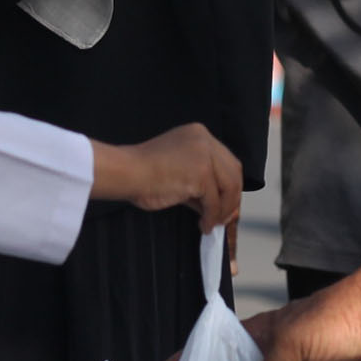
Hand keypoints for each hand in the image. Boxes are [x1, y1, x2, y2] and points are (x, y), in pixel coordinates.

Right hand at [90, 123, 241, 231]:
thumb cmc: (142, 173)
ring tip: (211, 224)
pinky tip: (203, 225)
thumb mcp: (178, 170)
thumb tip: (218, 206)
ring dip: (222, 210)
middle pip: (234, 172)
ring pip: (228, 187)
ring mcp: (204, 155)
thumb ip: (199, 182)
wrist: (126, 172)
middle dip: (231, 198)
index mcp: (198, 134)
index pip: (226, 161)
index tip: (225, 204)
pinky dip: (211, 216)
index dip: (229, 185)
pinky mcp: (201, 173)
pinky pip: (213, 201)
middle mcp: (204, 140)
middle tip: (224, 218)